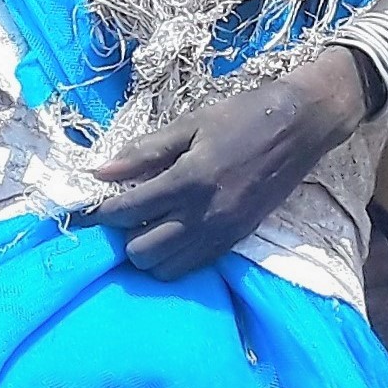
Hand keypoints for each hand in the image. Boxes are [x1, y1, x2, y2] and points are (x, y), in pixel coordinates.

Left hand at [90, 50, 365, 277]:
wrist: (300, 127)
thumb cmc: (242, 117)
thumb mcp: (191, 123)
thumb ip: (145, 150)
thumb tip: (100, 171)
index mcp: (188, 181)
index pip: (128, 212)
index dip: (100, 213)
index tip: (87, 210)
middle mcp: (204, 216)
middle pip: (141, 252)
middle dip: (122, 237)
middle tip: (121, 216)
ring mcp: (222, 234)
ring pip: (166, 270)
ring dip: (147, 253)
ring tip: (144, 228)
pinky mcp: (236, 241)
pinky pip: (194, 268)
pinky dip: (173, 259)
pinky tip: (170, 235)